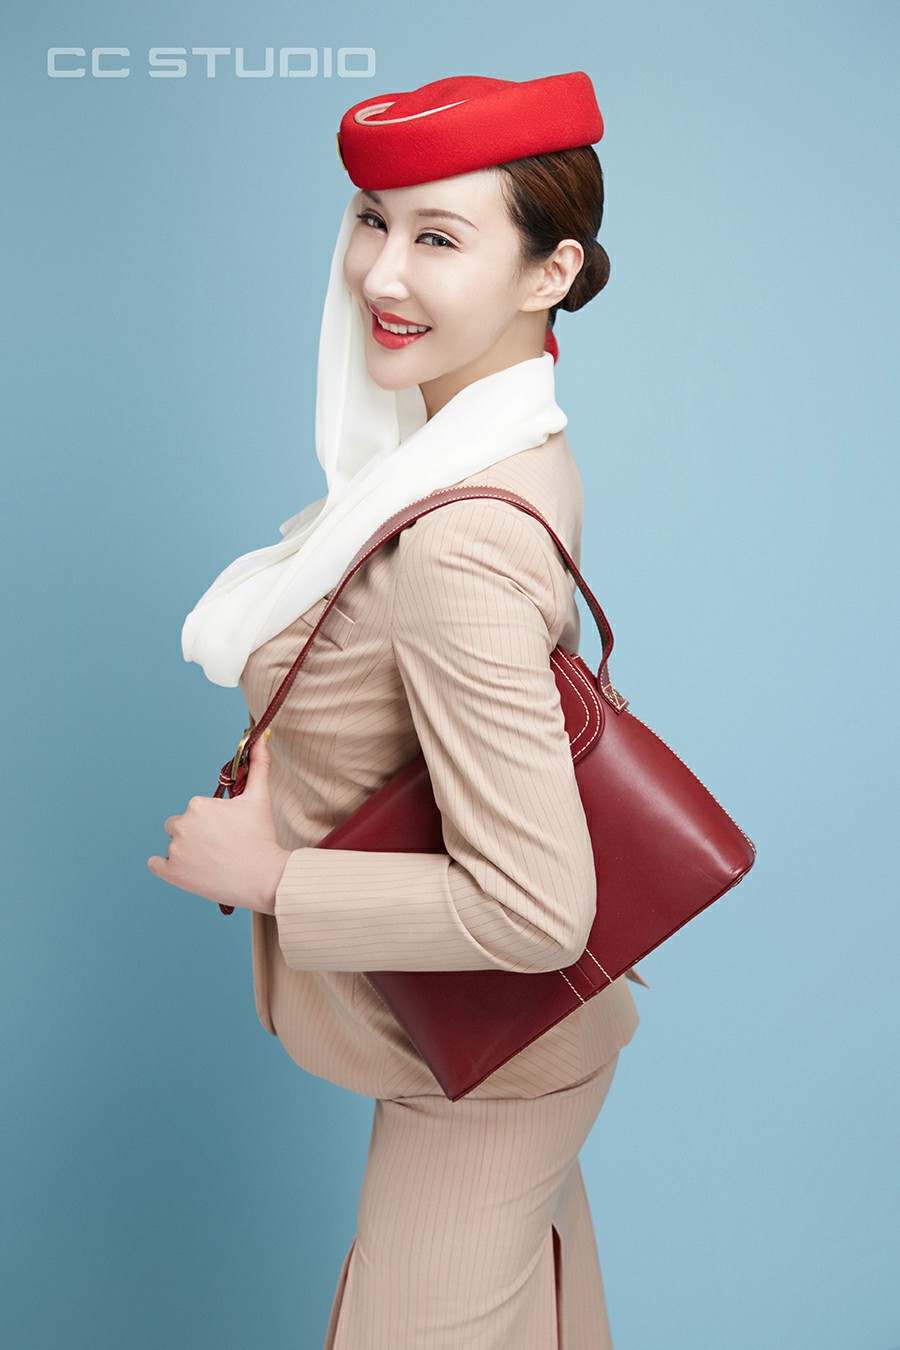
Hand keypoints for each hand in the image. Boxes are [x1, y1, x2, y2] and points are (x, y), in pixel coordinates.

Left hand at [147, 732, 290, 914]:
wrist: (264, 877)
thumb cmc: (261, 837)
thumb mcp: (259, 798)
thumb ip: (259, 764)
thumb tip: (261, 736)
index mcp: (197, 804)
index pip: (194, 810)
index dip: (211, 821)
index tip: (227, 831)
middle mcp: (182, 824)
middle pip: (179, 825)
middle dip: (196, 834)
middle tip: (219, 847)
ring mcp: (175, 850)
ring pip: (173, 845)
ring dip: (187, 852)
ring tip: (212, 861)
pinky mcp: (172, 873)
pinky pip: (155, 865)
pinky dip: (166, 867)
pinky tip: (187, 868)